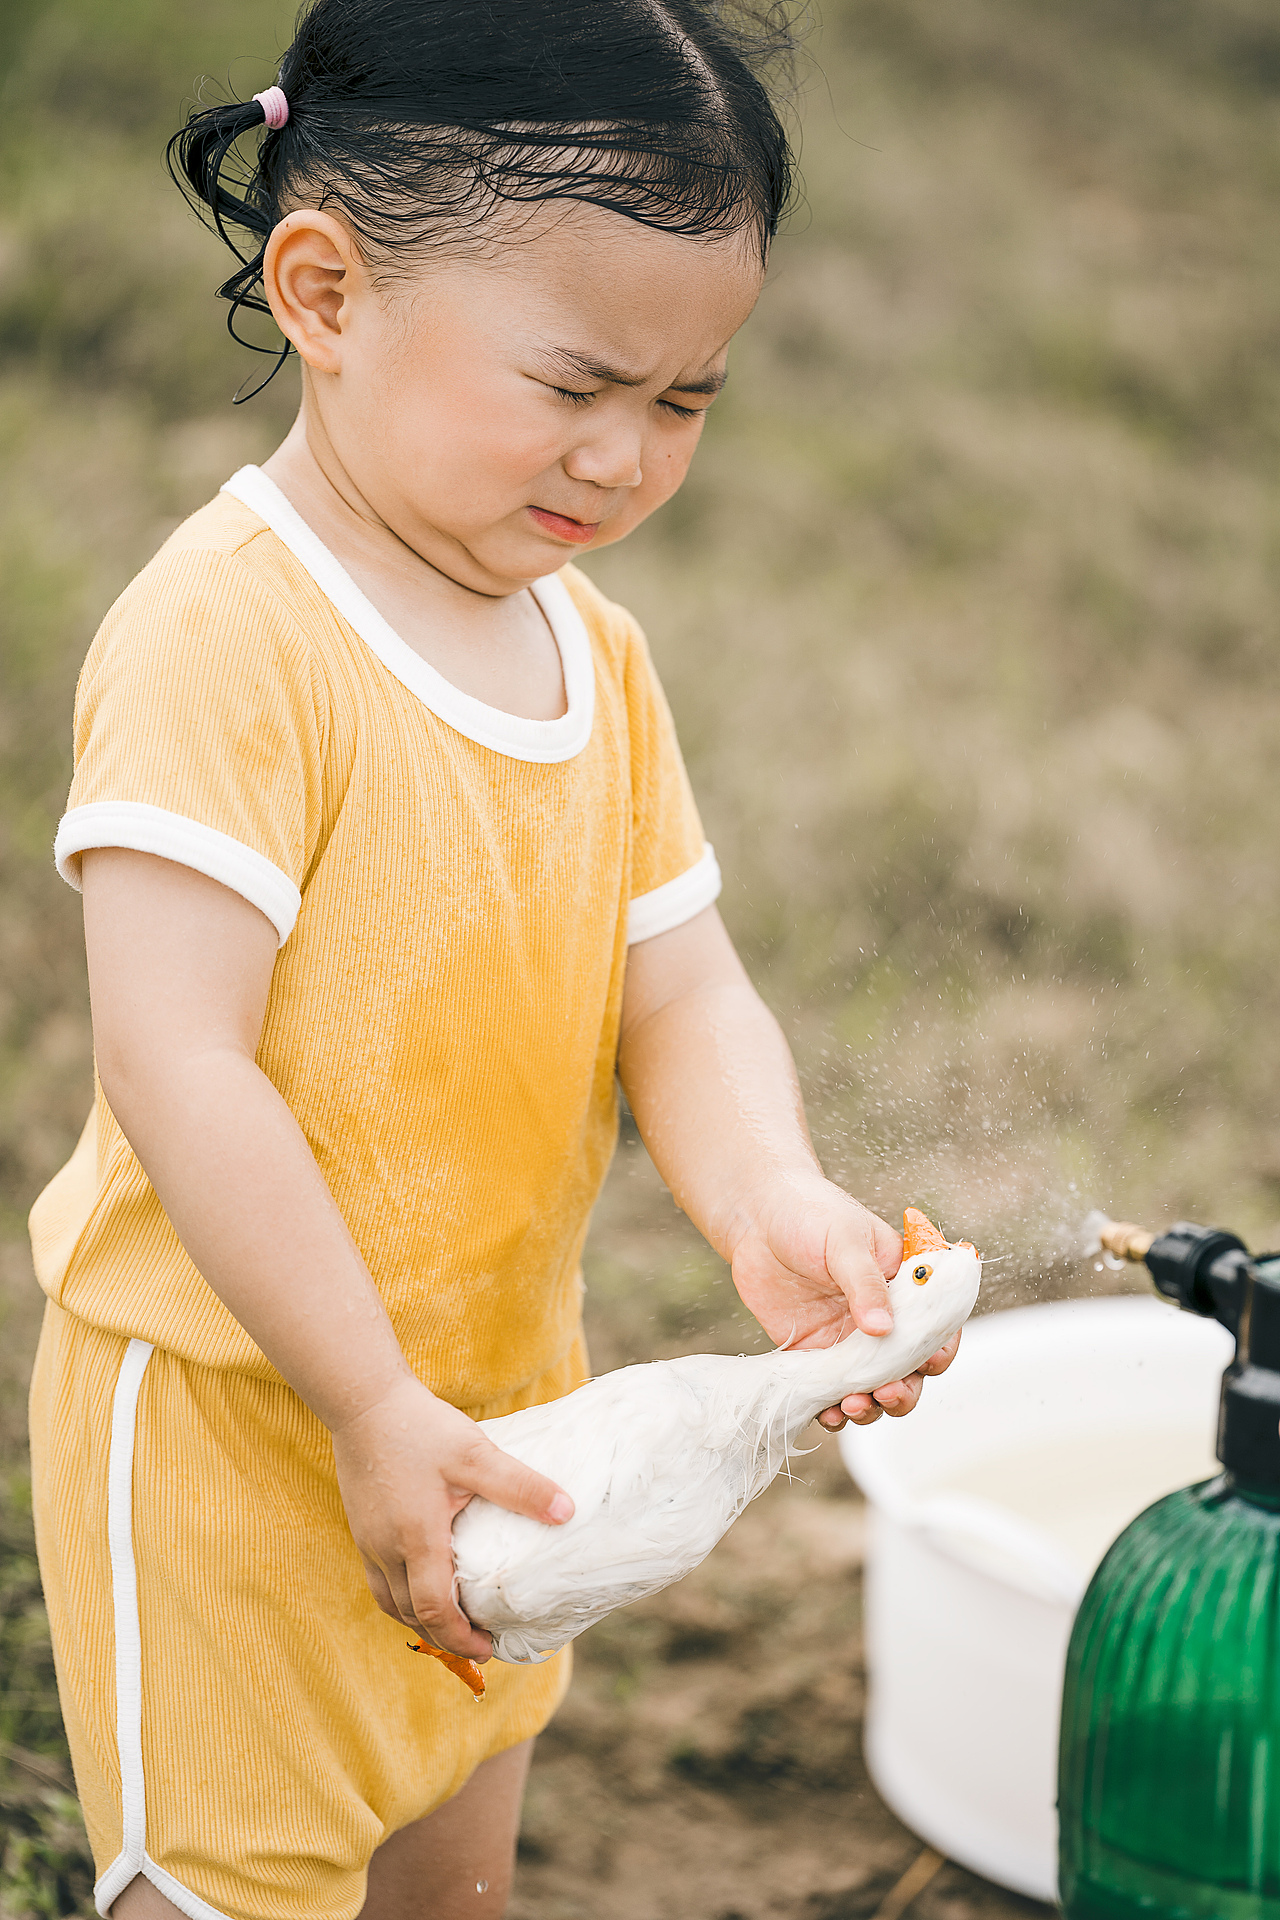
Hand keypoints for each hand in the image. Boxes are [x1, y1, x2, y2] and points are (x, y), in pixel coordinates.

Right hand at [331, 1374, 573, 1659]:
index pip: (434, 1611)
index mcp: (417, 1539)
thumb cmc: (420, 1427)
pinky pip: (379, 1581)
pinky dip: (401, 1598)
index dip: (461, 1638)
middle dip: (443, 1638)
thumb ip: (519, 1486)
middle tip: (477, 1643)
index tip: (488, 1648)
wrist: (363, 1401)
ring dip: (419, 1621)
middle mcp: (386, 1549)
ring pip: (389, 1602)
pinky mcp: (361, 1528)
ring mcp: (368, 1541)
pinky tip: (422, 1584)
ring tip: (452, 1624)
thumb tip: (566, 1512)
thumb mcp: (476, 1454)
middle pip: (410, 1615)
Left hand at [726, 1174, 958, 1428]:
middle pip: (909, 1369)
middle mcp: (883, 1319)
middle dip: (905, 1389)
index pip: (936, 1325)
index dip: (940, 1349)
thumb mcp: (846, 1240)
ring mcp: (849, 1341)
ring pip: (873, 1388)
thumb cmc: (811, 1213)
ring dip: (872, 1406)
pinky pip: (830, 1392)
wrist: (756, 1217)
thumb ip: (865, 1284)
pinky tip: (828, 1414)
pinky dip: (833, 1410)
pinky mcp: (815, 1355)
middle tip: (888, 1392)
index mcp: (904, 1286)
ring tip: (854, 1404)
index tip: (930, 1363)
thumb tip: (883, 1329)